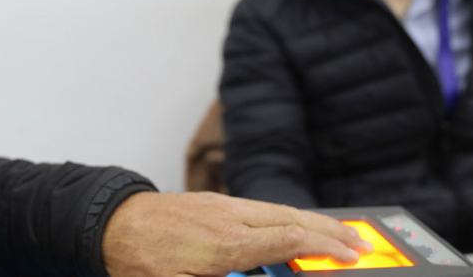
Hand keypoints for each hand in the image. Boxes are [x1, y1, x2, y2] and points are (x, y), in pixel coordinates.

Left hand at [102, 192, 370, 276]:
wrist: (109, 222)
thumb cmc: (137, 261)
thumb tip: (259, 274)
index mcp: (223, 245)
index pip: (285, 241)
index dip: (321, 248)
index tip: (348, 256)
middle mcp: (228, 219)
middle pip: (291, 220)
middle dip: (330, 232)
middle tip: (363, 243)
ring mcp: (222, 207)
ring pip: (278, 211)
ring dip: (314, 222)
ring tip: (343, 235)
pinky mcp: (216, 203)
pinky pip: (262, 209)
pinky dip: (289, 218)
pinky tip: (300, 227)